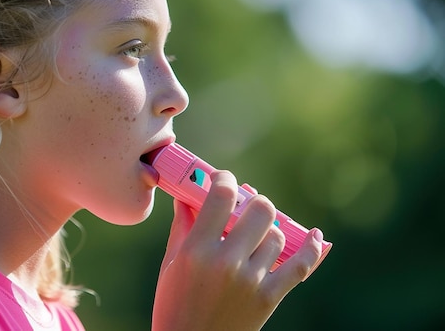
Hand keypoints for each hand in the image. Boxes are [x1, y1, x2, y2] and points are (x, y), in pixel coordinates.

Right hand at [152, 171, 322, 330]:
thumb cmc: (174, 306)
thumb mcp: (170, 264)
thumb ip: (182, 227)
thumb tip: (186, 196)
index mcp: (196, 250)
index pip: (221, 197)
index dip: (225, 179)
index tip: (224, 180)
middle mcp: (226, 262)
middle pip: (259, 210)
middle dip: (254, 203)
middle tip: (247, 208)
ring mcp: (250, 281)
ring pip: (276, 236)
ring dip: (268, 232)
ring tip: (257, 238)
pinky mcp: (268, 298)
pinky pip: (299, 267)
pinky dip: (311, 250)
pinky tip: (315, 237)